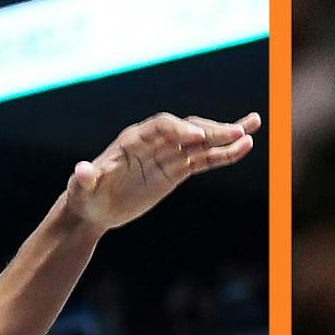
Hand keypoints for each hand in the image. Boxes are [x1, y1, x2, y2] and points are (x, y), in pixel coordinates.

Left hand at [65, 112, 258, 231]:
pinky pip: (204, 160)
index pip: (161, 126)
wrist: (93, 208)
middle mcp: (154, 142)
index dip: (179, 130)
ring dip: (227, 136)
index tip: (196, 138)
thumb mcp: (81, 189)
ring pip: (201, 142)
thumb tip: (81, 170)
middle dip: (211, 130)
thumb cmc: (84, 196)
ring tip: (253, 128)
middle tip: (237, 131)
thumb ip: (83, 178)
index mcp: (133, 140)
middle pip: (187, 129)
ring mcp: (168, 155)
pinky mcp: (177, 171)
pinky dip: (224, 155)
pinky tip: (244, 148)